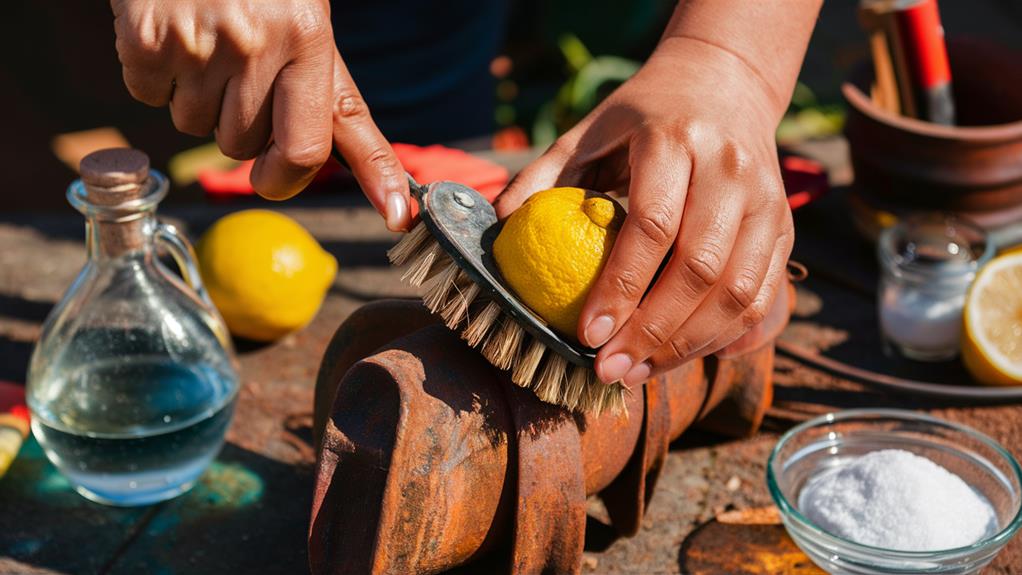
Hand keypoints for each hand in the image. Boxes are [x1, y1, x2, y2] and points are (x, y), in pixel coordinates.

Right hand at [111, 0, 410, 230]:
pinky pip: (152, 100)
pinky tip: (173, 36)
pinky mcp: (148, 41)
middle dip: (243, 127)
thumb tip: (378, 187)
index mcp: (307, 38)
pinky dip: (158, 79)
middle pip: (247, 148)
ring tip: (207, 45)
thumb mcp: (307, 27)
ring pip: (198, 130)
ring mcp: (199, 45)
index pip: (316, 141)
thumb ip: (331, 102)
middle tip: (242, 72)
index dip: (343, 180)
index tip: (395, 215)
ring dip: (200, 101)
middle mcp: (257, 44)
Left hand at [495, 37, 793, 387]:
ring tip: (637, 372)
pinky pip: (764, 299)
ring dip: (687, 345)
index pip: (654, 225)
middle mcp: (731, 169)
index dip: (620, 286)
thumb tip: (500, 227)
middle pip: (700, 268)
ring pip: (739, 292)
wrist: (725, 83)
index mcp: (676, 139)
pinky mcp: (785, 228)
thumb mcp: (588, 130)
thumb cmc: (643, 117)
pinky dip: (727, 338)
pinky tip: (684, 356)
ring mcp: (768, 201)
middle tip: (608, 369)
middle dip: (651, 331)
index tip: (587, 333)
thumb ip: (543, 176)